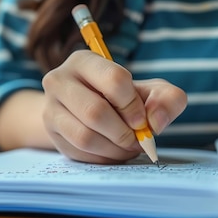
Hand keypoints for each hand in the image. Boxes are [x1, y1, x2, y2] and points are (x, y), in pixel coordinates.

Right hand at [42, 50, 186, 163]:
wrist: (88, 111)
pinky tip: (112, 151)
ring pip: (84, 136)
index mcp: (83, 61)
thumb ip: (167, 99)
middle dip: (123, 132)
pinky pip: (79, 152)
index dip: (133, 104)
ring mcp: (50, 108)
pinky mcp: (51, 133)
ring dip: (114, 148)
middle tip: (136, 139)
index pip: (113, 79)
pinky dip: (102, 157)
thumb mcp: (151, 91)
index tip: (141, 119)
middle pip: (95, 112)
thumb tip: (155, 122)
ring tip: (126, 147)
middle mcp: (58, 81)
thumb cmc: (122, 98)